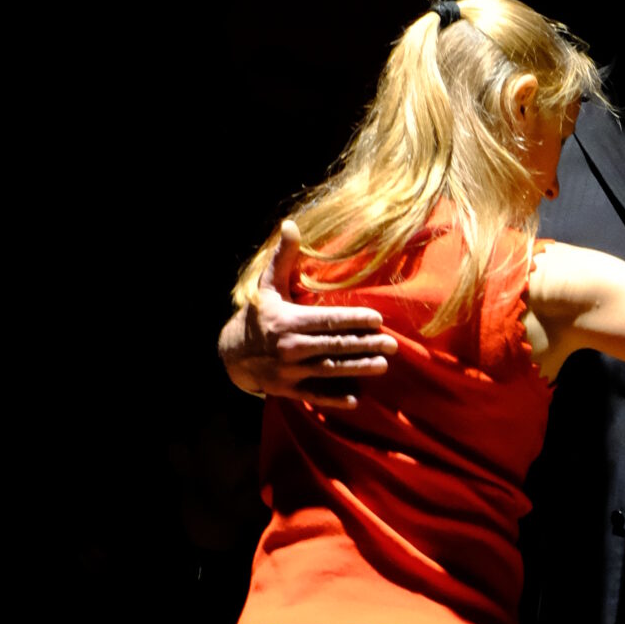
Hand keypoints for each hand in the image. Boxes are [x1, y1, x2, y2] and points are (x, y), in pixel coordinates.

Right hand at [218, 221, 398, 406]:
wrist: (232, 354)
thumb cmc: (260, 315)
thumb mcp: (268, 285)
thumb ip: (283, 257)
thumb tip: (290, 224)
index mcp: (287, 321)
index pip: (327, 320)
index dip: (353, 320)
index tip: (377, 319)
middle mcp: (289, 348)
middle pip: (334, 346)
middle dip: (364, 345)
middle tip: (392, 344)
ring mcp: (288, 372)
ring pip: (329, 370)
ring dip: (358, 368)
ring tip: (383, 364)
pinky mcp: (288, 390)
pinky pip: (314, 395)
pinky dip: (334, 398)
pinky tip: (355, 399)